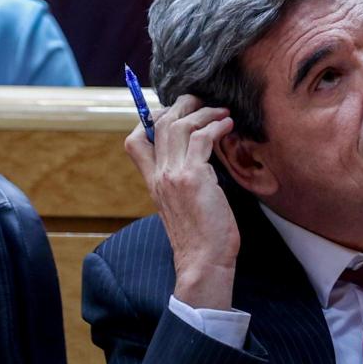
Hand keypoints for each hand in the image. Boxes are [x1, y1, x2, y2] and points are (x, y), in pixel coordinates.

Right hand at [124, 94, 239, 309]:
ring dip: (203, 112)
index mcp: (153, 182)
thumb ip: (182, 182)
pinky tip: (228, 126)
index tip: (173, 113)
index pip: (134, 142)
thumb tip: (199, 160)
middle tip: (202, 102)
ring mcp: (173, 174)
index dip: (149, 120)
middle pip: (158, 123)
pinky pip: (201, 137)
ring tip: (221, 112)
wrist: (203, 261)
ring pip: (179, 125)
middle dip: (182, 105)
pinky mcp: (193, 176)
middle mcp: (159, 175)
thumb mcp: (182, 206)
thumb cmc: (201, 238)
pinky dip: (216, 126)